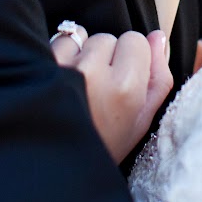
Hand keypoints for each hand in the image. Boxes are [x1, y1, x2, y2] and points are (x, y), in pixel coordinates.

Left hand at [51, 25, 172, 162]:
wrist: (57, 164)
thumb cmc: (104, 144)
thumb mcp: (140, 121)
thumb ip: (158, 77)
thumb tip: (159, 37)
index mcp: (125, 88)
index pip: (136, 40)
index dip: (131, 59)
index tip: (122, 81)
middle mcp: (95, 73)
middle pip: (109, 38)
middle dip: (106, 57)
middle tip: (99, 89)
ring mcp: (64, 68)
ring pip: (84, 37)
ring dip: (82, 53)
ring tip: (79, 85)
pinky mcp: (42, 65)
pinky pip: (60, 40)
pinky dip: (63, 54)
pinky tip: (63, 80)